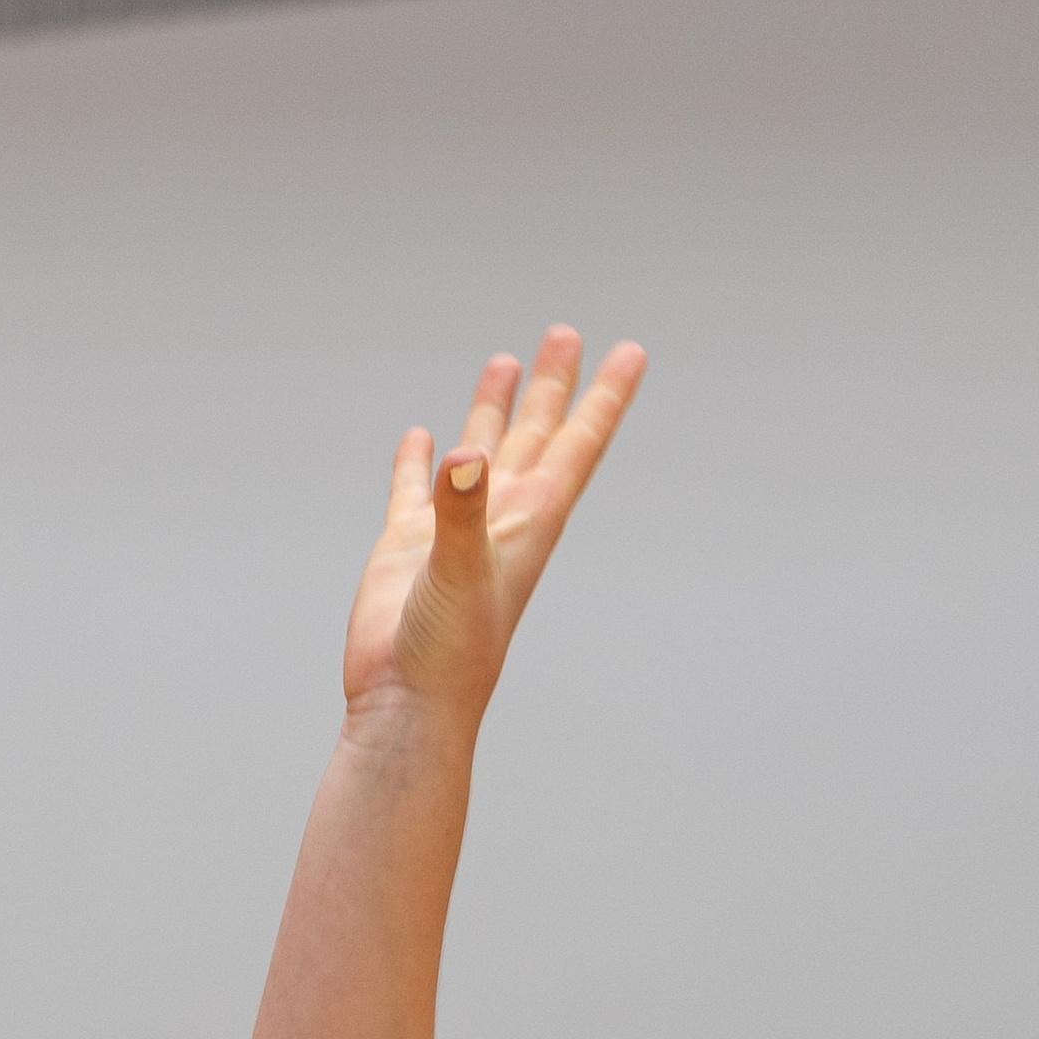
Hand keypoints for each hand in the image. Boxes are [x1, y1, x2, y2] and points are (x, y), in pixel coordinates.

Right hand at [344, 328, 646, 732]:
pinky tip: (425, 436)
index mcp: (529, 522)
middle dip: (553, 386)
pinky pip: (418, 489)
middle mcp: (499, 520)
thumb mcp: (458, 571)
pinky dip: (421, 461)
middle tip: (566, 332)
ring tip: (506, 360)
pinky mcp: (408, 547)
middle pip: (536, 436)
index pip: (576, 445)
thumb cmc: (448, 653)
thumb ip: (460, 510)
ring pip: (482, 454)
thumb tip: (463, 454)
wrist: (406, 706)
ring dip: (495, 410)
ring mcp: (453, 532)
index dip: (604, 397)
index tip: (632, 352)